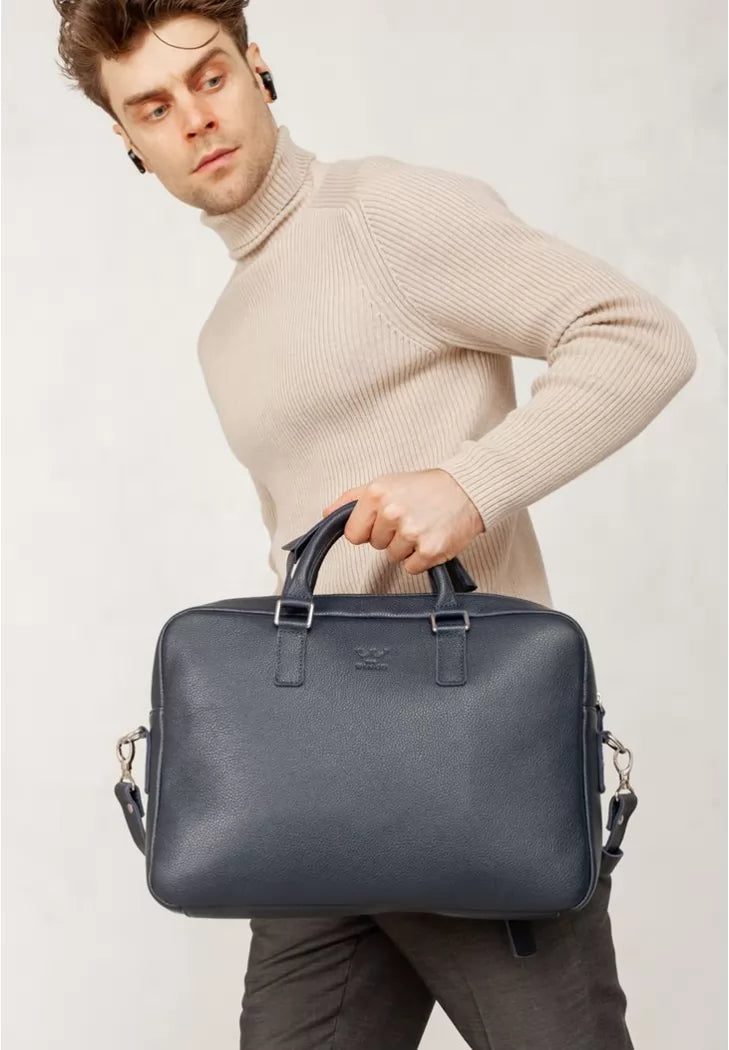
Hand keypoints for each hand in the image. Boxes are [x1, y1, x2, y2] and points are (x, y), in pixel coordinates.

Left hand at [321, 469, 484, 575]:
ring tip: (423, 526)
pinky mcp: (429, 550)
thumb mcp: (385, 483)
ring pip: (393, 557)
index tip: (384, 521)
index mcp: (376, 494)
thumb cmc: (425, 487)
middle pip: (375, 545)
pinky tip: (431, 538)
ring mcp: (411, 532)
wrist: (466, 490)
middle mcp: (392, 512)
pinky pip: (412, 567)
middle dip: (390, 536)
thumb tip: (327, 514)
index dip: (368, 530)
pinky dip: (422, 558)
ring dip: (407, 547)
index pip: (353, 534)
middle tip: (410, 519)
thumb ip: (352, 499)